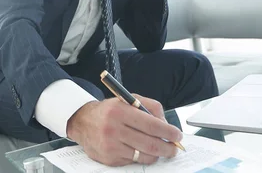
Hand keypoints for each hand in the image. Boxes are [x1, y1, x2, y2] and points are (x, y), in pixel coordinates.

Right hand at [66, 94, 182, 166]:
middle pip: (150, 144)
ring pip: (144, 156)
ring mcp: (111, 146)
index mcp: (120, 111)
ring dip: (157, 154)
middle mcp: (114, 129)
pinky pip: (133, 161)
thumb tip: (166, 125)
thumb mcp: (130, 100)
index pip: (152, 125)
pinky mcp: (109, 159)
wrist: (83, 121)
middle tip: (175, 147)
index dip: (168, 132)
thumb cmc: (111, 110)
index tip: (177, 135)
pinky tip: (141, 150)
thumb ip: (151, 108)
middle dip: (167, 148)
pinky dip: (141, 157)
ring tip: (162, 150)